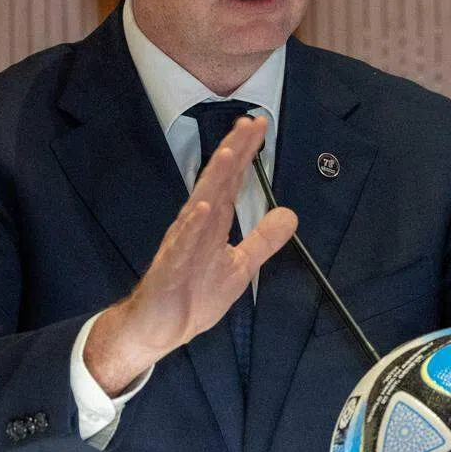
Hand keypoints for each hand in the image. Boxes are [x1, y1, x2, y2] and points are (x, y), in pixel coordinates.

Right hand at [84, 115, 297, 394]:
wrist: (160, 328)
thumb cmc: (194, 294)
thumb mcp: (241, 265)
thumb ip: (263, 239)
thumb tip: (290, 214)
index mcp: (213, 222)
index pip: (232, 180)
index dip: (245, 152)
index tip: (259, 124)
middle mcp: (197, 225)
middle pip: (217, 181)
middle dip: (233, 151)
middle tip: (249, 123)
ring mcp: (183, 245)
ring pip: (200, 205)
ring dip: (214, 179)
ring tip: (230, 153)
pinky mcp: (171, 268)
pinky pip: (183, 246)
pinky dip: (193, 227)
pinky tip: (203, 208)